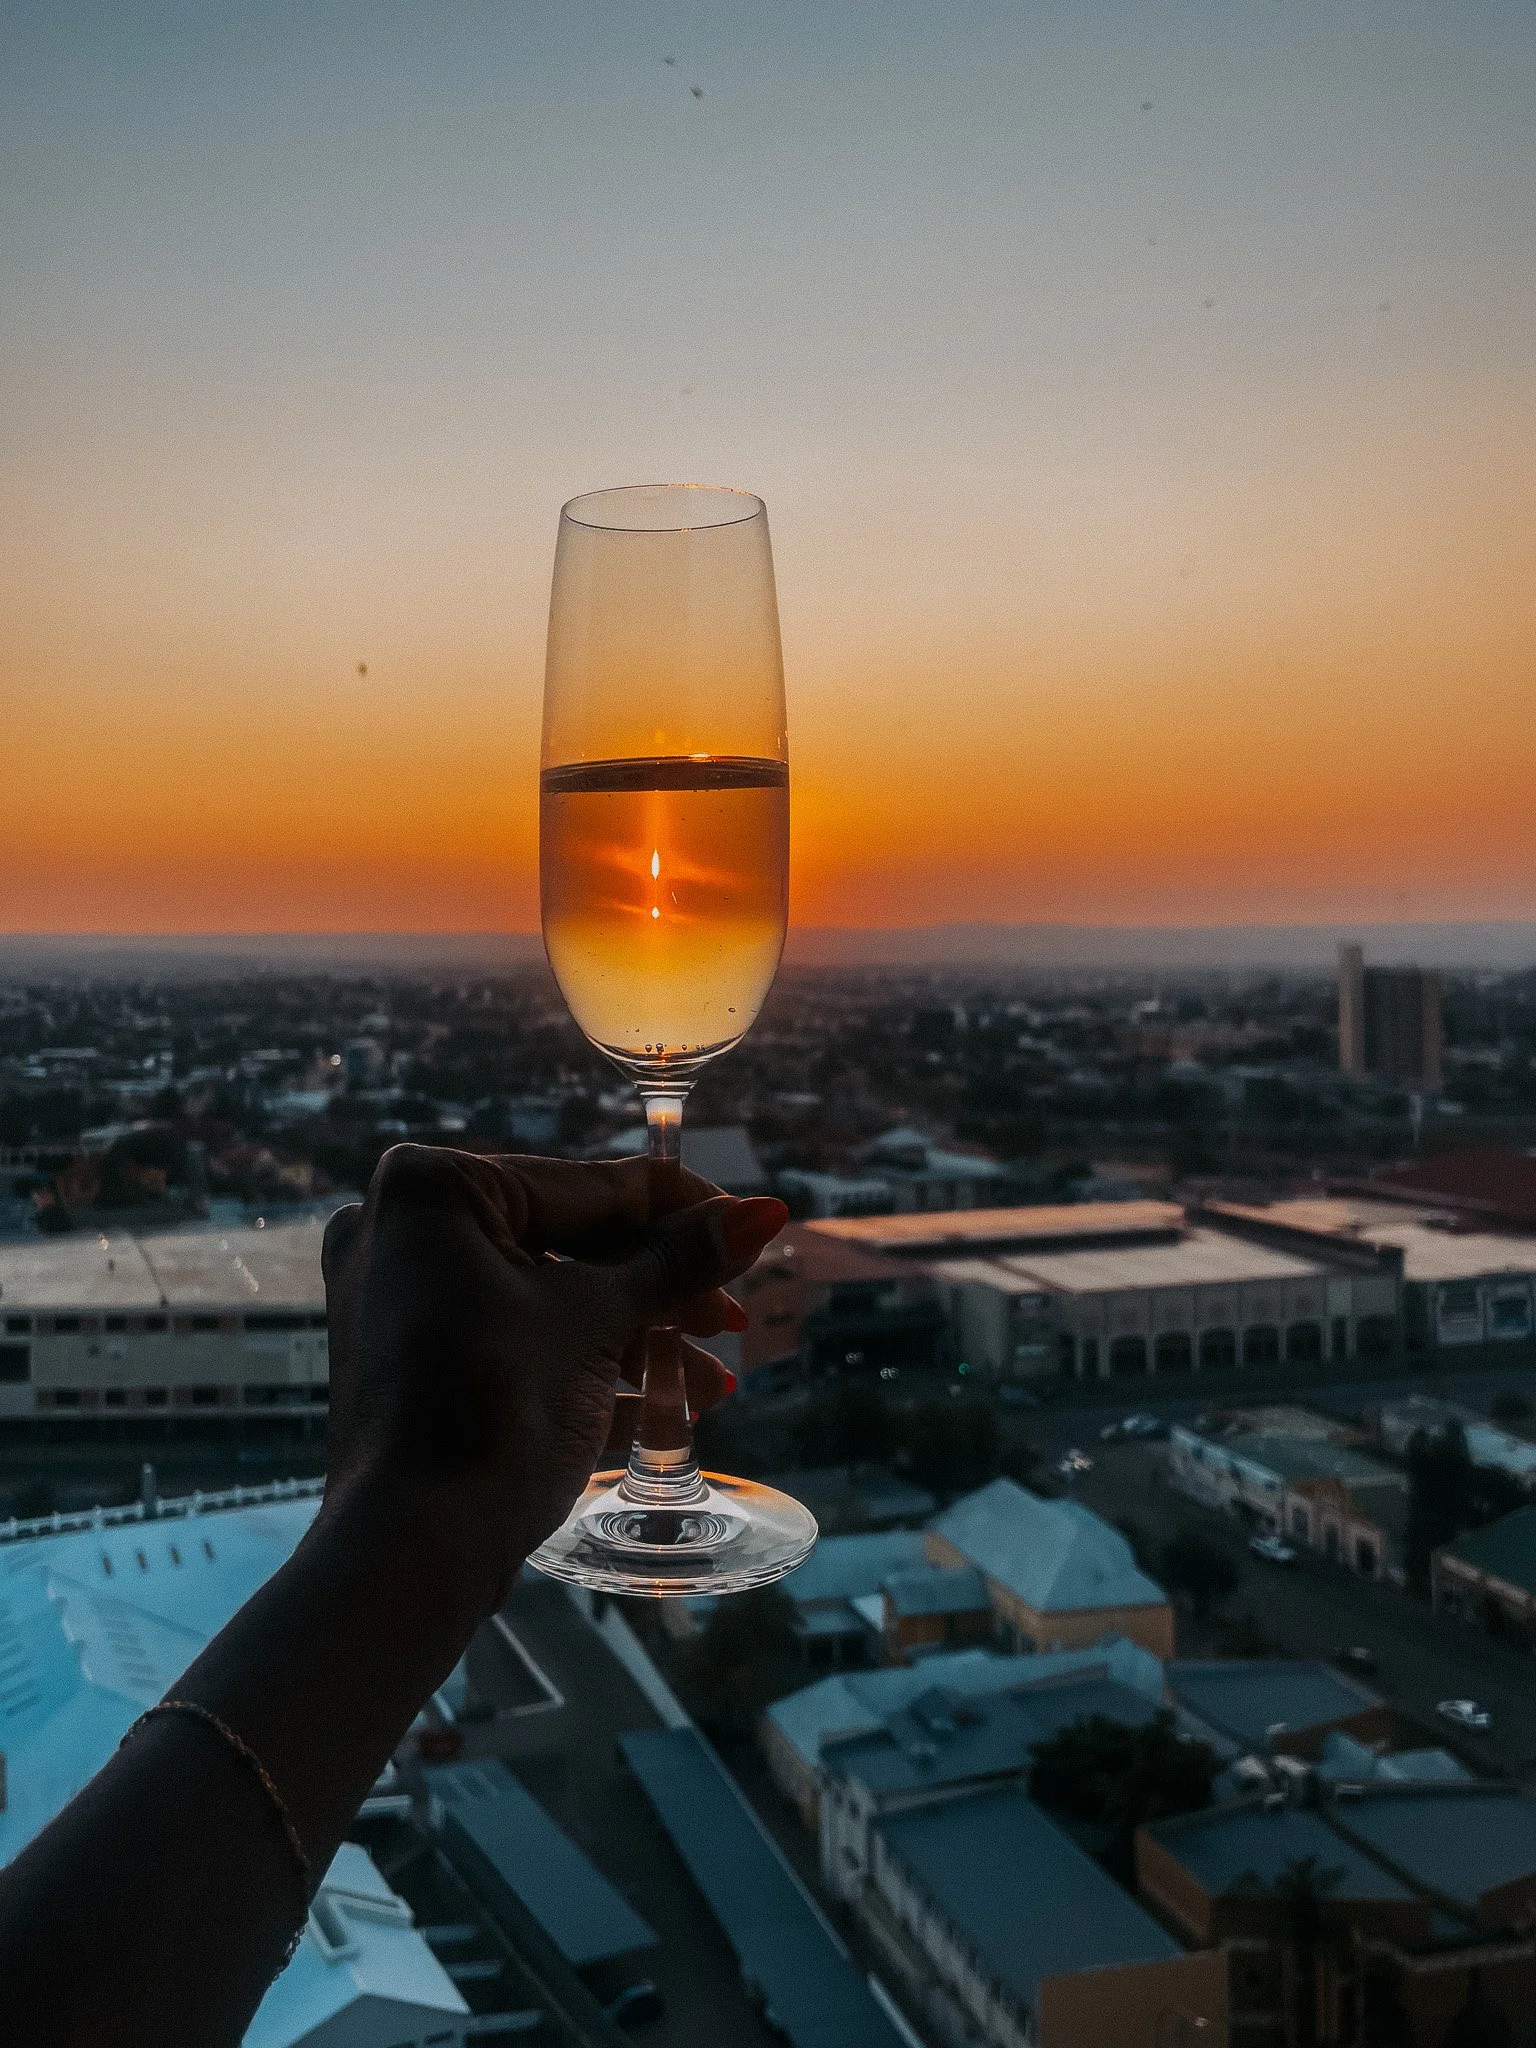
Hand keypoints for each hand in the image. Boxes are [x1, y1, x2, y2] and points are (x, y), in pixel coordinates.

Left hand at [318, 1144, 786, 1613]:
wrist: (412, 1550)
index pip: (589, 1185)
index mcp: (435, 1188)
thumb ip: (678, 1261)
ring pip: (545, 1299)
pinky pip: (512, 1343)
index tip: (752, 1227)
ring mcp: (400, 1301)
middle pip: (567, 1242)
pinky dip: (582, 1366)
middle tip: (731, 1319)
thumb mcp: (598, 1321)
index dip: (682, 1210)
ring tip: (707, 1383)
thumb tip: (764, 1212)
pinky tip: (662, 1407)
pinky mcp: (411, 1368)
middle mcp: (402, 1230)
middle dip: (659, 1289)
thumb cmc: (496, 1409)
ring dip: (633, 1337)